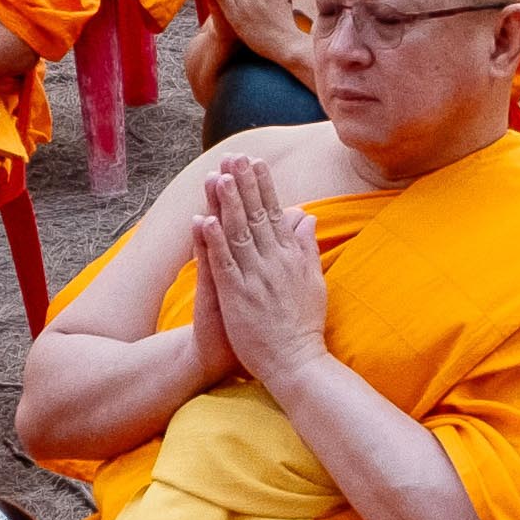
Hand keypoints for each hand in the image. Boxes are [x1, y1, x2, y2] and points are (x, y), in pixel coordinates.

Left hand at [193, 153, 332, 387]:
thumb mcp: (314, 281)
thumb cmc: (304, 325)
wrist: (297, 363)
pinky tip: (204, 220)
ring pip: (238, 234)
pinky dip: (213, 242)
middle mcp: (274, 262)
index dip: (264, 186)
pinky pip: (223, 264)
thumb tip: (306, 217)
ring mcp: (255, 278)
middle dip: (244, 184)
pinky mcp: (237, 297)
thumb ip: (308, 248)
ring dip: (227, 204)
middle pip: (256, 216)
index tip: (256, 161)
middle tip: (234, 157)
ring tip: (218, 177)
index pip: (276, 213)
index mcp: (292, 257)